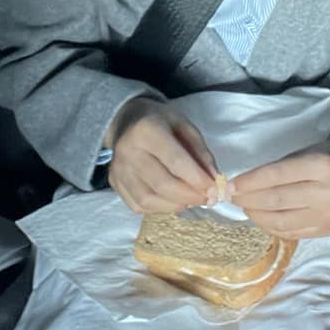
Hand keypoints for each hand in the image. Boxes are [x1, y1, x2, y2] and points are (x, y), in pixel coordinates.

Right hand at [106, 98, 218, 214]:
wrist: (126, 120)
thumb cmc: (160, 122)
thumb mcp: (185, 126)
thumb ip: (200, 152)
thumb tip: (213, 180)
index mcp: (147, 130)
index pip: (176, 161)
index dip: (198, 180)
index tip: (215, 190)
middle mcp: (128, 151)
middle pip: (163, 185)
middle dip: (190, 196)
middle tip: (207, 198)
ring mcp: (118, 170)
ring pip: (148, 200)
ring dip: (176, 205)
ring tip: (191, 200)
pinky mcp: (114, 183)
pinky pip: (138, 206)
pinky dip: (159, 208)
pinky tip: (171, 200)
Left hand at [230, 138, 329, 239]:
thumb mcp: (311, 152)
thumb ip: (282, 168)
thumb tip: (245, 185)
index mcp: (322, 167)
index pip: (276, 176)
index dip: (249, 182)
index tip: (230, 185)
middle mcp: (328, 193)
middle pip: (276, 201)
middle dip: (248, 200)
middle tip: (231, 197)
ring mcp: (328, 216)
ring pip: (281, 221)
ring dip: (256, 215)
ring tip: (245, 207)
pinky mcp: (327, 231)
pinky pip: (291, 232)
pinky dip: (271, 226)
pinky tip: (262, 218)